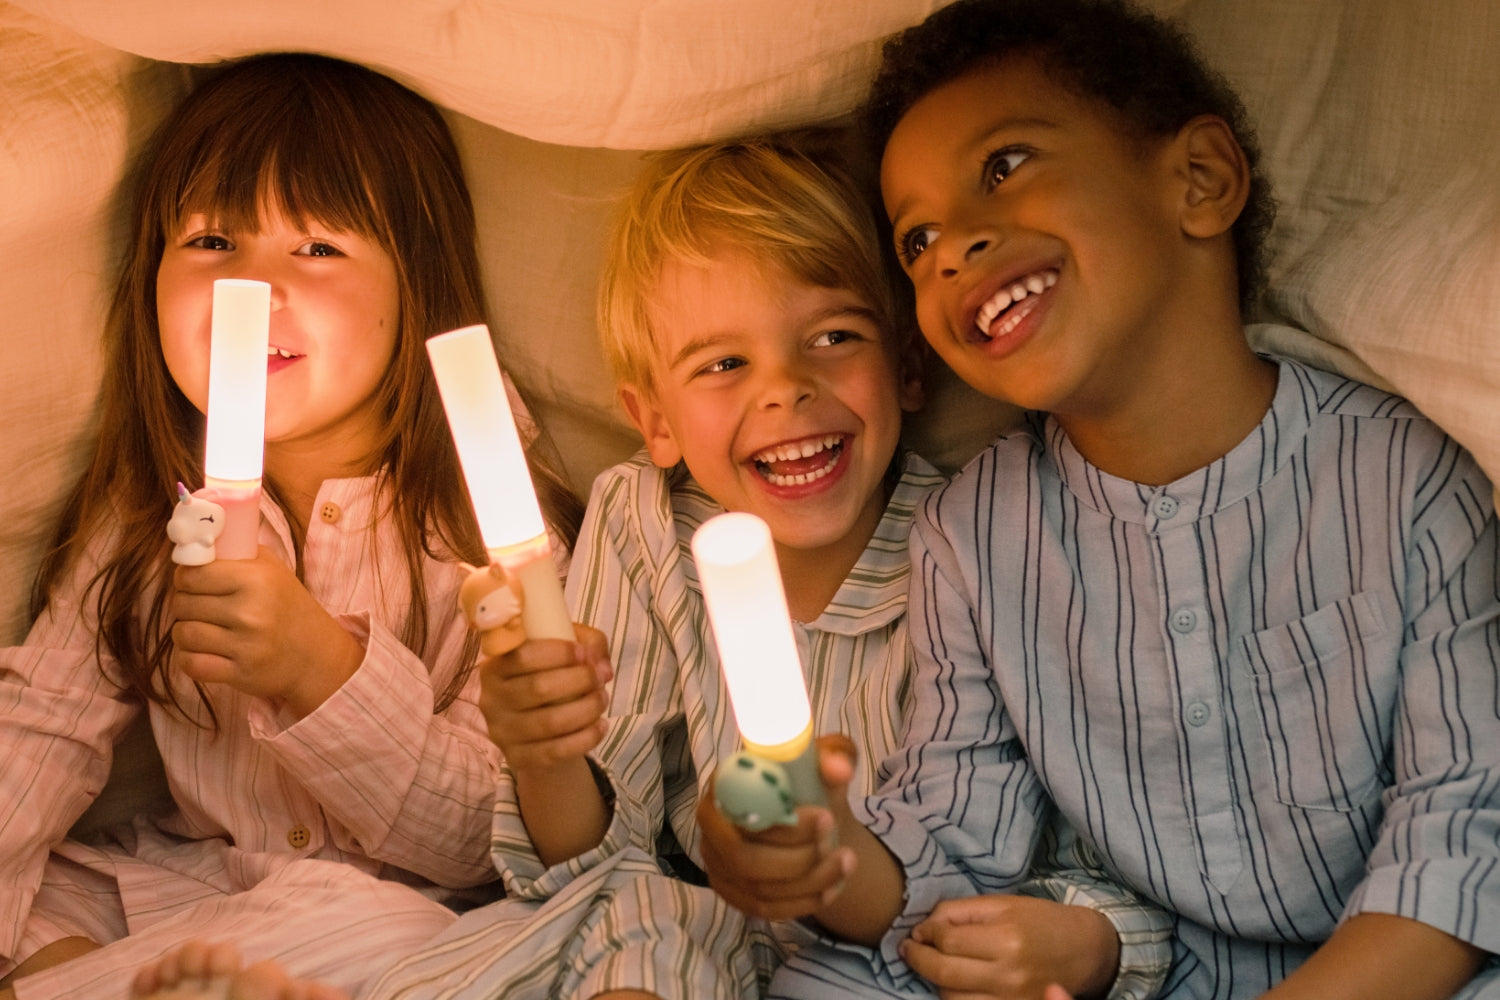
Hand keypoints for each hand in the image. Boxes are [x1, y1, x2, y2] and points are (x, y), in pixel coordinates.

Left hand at [170, 550, 363, 715]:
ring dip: (185, 632)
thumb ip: (235, 552)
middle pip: (183, 604)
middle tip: (199, 606)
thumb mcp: (271, 568)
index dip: (185, 578)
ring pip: (184, 634)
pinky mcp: (240, 673)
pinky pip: (192, 665)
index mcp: (257, 580)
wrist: (316, 654)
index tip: (193, 582)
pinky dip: (189, 659)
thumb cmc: (287, 605)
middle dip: (185, 604)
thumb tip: (191, 543)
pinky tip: (201, 652)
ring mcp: (246, 646)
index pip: (192, 574)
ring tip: (200, 629)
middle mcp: (251, 613)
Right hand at [478, 625, 611, 771]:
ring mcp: (502, 733)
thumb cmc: (552, 678)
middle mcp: (491, 700)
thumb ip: (588, 643)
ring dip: (587, 709)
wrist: (540, 731)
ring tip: (603, 699)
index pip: (522, 656)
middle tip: (600, 678)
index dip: (558, 653)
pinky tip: (601, 725)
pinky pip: (556, 751)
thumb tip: (601, 666)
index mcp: (495, 668)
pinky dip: (586, 738)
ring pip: (550, 722)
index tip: (583, 653)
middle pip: (538, 688)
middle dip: (579, 680)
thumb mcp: (566, 651)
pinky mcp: (518, 758)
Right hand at [697, 734, 858, 920]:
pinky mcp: (730, 891)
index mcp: (725, 781)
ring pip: (759, 889)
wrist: (807, 820)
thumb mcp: (826, 760)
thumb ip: (835, 754)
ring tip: (848, 864)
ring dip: (811, 882)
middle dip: (800, 861)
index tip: (826, 817)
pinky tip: (832, 888)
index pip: (742, 811)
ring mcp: (717, 861)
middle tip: (844, 852)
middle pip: (745, 859)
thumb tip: (838, 768)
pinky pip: (764, 909)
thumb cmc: (808, 783)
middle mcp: (712, 823)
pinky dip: (803, 903)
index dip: (782, 823)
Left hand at [901, 895, 1118, 999]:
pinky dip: (956, 998)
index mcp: (1007, 939)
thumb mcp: (1004, 904)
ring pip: (951, 999)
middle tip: (908, 949)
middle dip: (918, 960)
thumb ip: (961, 912)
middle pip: (944, 973)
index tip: (916, 931)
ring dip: (935, 981)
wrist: (1086, 950)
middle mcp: (1009, 975)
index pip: (947, 941)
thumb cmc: (1043, 921)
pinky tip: (953, 983)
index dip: (924, 934)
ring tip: (934, 965)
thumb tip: (924, 927)